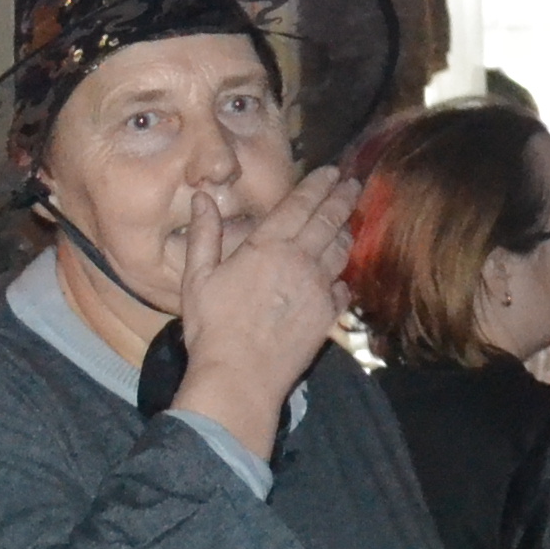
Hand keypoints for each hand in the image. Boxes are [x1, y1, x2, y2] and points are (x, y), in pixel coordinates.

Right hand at [171, 168, 357, 446]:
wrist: (240, 377)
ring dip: (346, 232)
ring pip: (341, 251)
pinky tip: (341, 274)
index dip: (318, 184)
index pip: (300, 204)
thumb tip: (202, 197)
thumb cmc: (212, 328)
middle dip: (342, 198)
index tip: (332, 171)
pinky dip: (343, 276)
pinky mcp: (328, 315)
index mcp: (268, 246)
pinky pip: (343, 287)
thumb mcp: (197, 277)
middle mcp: (300, 260)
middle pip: (329, 220)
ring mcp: (319, 288)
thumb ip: (204, 234)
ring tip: (349, 221)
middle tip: (352, 184)